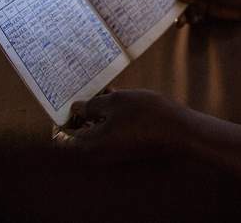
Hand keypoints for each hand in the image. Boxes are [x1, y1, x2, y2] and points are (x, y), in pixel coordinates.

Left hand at [53, 89, 187, 162]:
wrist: (180, 132)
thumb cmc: (147, 115)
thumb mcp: (117, 101)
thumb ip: (92, 104)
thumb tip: (76, 107)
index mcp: (89, 144)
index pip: (61, 135)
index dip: (63, 115)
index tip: (68, 97)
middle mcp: (97, 152)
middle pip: (78, 132)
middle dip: (81, 110)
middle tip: (86, 89)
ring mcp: (112, 151)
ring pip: (95, 129)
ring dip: (97, 111)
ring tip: (104, 88)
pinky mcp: (125, 146)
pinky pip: (108, 130)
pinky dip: (109, 116)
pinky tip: (117, 97)